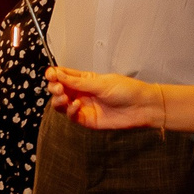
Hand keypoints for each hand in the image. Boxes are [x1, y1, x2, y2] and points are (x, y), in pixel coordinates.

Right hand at [46, 66, 164, 130]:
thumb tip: (58, 74)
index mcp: (84, 80)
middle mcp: (82, 92)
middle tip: (58, 88)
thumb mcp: (101, 83)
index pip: (63, 75)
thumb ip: (77, 82)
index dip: (54, 75)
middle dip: (54, 88)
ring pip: (61, 104)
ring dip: (58, 100)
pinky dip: (70, 110)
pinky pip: (71, 116)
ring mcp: (83, 106)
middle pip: (58, 90)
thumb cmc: (128, 91)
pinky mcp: (87, 119)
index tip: (51, 75)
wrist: (143, 107)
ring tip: (63, 97)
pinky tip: (76, 105)